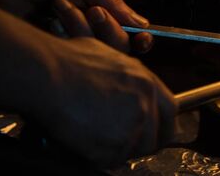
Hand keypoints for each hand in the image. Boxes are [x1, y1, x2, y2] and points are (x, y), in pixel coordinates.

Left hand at [0, 0, 152, 52]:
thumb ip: (114, 2)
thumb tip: (143, 24)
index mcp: (104, 10)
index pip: (131, 33)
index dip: (141, 39)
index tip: (143, 39)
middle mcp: (91, 29)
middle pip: (119, 46)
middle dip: (109, 29)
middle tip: (91, 11)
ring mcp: (72, 41)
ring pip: (96, 53)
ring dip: (81, 27)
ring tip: (59, 7)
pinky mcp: (52, 49)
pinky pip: (70, 55)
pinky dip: (63, 35)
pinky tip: (50, 19)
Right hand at [37, 36, 175, 167]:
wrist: (49, 74)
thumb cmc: (71, 60)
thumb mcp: (112, 58)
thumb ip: (127, 77)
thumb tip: (124, 85)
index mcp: (147, 82)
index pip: (170, 111)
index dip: (162, 125)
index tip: (155, 132)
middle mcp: (145, 105)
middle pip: (156, 137)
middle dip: (143, 144)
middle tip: (125, 145)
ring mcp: (130, 127)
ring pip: (133, 151)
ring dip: (120, 151)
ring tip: (99, 142)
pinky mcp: (111, 145)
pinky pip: (110, 160)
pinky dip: (99, 158)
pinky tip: (86, 146)